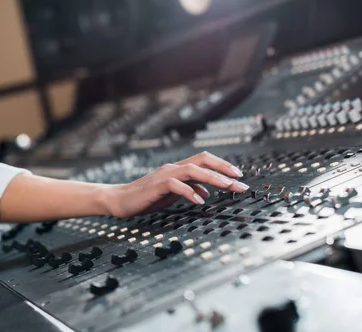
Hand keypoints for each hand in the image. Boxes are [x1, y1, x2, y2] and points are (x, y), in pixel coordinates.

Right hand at [101, 151, 248, 217]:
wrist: (121, 200)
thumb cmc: (146, 197)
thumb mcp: (173, 194)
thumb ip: (189, 189)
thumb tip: (207, 192)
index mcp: (178, 168)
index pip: (204, 160)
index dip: (223, 165)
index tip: (239, 176)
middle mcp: (173, 167)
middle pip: (203, 161)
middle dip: (224, 169)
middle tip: (241, 180)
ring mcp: (164, 175)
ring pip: (193, 170)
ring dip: (213, 178)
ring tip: (228, 187)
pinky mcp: (156, 185)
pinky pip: (176, 185)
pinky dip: (190, 191)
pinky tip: (200, 200)